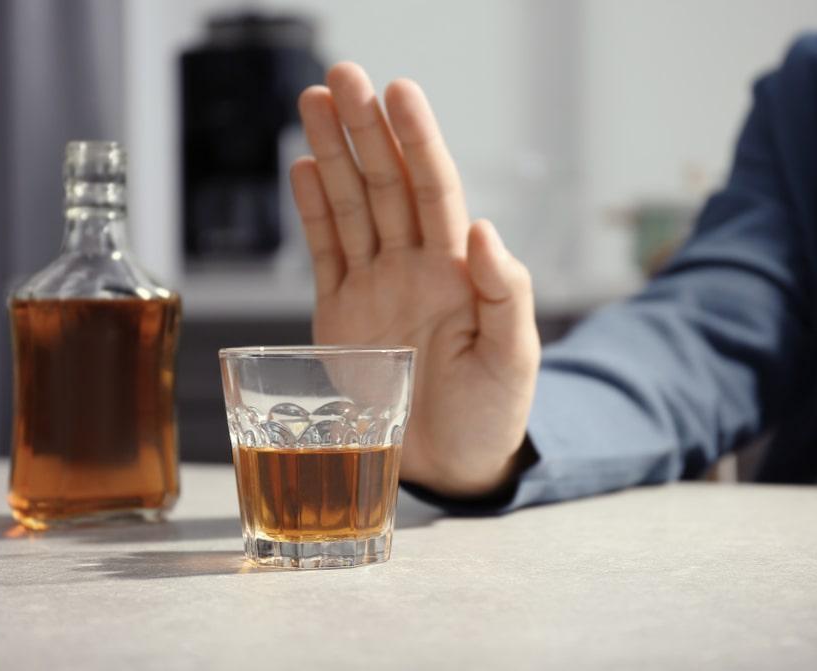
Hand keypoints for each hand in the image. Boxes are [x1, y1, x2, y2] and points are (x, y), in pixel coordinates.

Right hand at [290, 63, 539, 497]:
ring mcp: (375, 287)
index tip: (399, 91)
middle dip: (364, 130)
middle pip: (387, 185)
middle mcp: (414, 267)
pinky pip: (326, 254)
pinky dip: (313, 212)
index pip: (436, 190)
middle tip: (341, 75)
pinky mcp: (341, 315)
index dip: (417, 140)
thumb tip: (485, 229)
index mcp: (457, 272)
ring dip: (332, 155)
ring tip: (312, 101)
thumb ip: (506, 295)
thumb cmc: (490, 415)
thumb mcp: (513, 360)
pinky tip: (304, 169)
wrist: (449, 467)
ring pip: (351, 208)